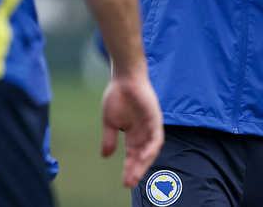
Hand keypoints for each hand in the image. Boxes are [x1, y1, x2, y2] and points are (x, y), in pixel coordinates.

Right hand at [100, 73, 163, 187]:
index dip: (129, 169)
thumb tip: (105, 156)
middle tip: (129, 183)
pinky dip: (151, 149)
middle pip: (142, 157)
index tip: (124, 183)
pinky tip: (144, 157)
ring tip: (135, 175)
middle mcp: (144, 133)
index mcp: (133, 135)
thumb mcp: (110, 122)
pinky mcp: (156, 120)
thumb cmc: (117, 96)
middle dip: (136, 170)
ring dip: (143, 163)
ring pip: (150, 151)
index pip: (132, 156)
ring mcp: (151, 127)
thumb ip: (109, 138)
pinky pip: (156, 138)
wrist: (124, 78)